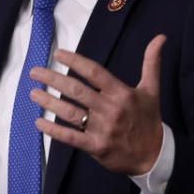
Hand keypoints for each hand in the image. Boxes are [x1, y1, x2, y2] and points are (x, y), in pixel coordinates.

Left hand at [29, 34, 165, 174]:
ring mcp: (102, 129)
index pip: (94, 72)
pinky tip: (39, 122)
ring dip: (49, 102)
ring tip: (33, 94)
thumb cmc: (149, 119)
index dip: (75, 61)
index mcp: (122, 93)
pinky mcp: (96, 146)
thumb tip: (160, 37)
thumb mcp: (152, 89)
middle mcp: (110, 109)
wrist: (154, 155)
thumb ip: (152, 63)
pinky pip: (71, 137)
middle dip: (53, 79)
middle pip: (77, 90)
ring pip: (70, 112)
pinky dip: (54, 130)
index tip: (58, 54)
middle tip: (35, 72)